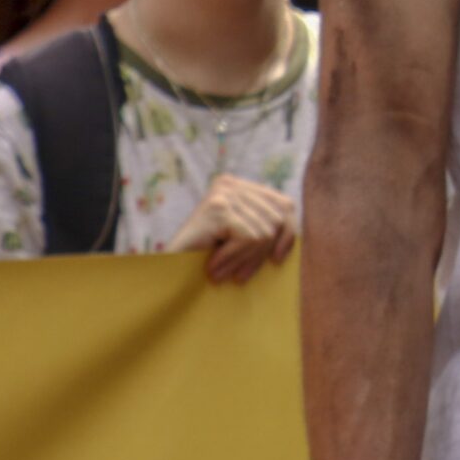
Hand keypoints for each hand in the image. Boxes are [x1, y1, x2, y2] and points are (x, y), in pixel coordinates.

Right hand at [170, 174, 297, 283]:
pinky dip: (234, 259)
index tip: (276, 260)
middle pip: (277, 220)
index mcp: (240, 187)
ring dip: (244, 261)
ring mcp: (223, 194)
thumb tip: (296, 230)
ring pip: (264, 233)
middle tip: (240, 276)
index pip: (284, 205)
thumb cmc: (203, 259)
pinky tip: (213, 269)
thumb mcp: (240, 239)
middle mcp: (230, 184)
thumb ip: (264, 226)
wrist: (163, 273)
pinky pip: (249, 238)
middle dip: (261, 254)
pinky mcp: (217, 209)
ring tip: (223, 273)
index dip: (288, 234)